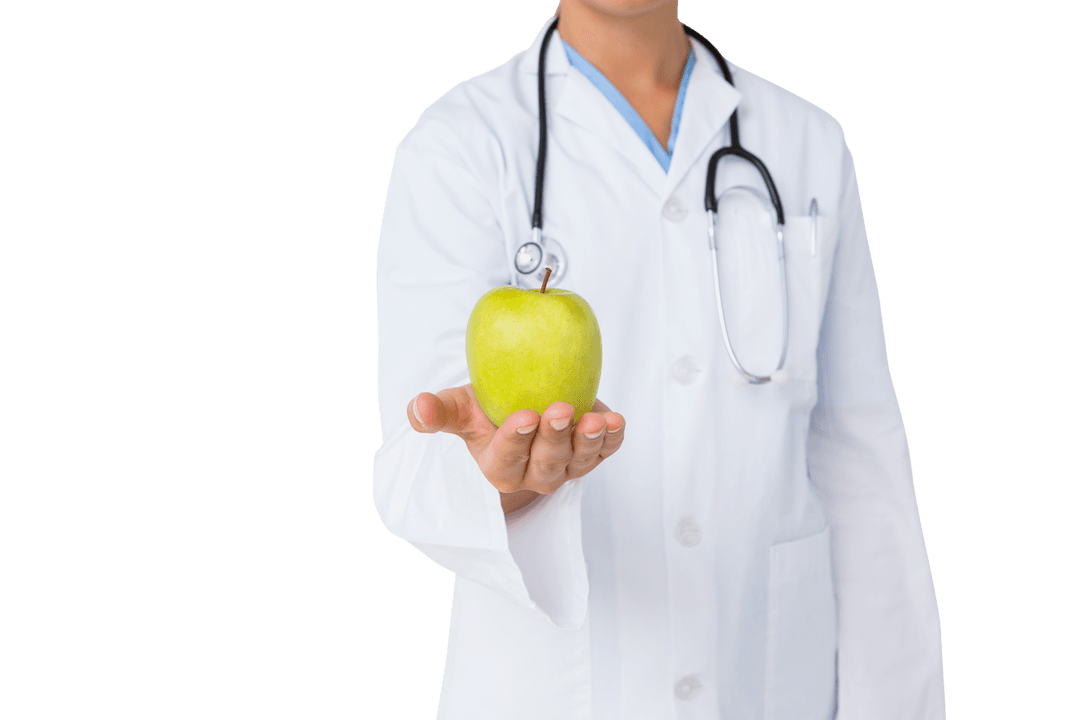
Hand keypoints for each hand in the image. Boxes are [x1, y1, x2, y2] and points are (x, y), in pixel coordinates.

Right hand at [407, 384, 624, 513]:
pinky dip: (613, 439)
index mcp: (499, 466)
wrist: (520, 407)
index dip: (516, 439)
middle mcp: (535, 474)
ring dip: (589, 441)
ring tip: (595, 421)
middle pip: (547, 462)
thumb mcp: (461, 409)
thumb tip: (417, 408)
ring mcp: (566, 466)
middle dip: (555, 437)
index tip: (525, 416)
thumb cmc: (487, 411)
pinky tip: (616, 422)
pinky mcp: (591, 453)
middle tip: (561, 410)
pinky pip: (605, 451)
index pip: (507, 457)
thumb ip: (438, 411)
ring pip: (579, 461)